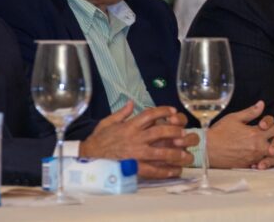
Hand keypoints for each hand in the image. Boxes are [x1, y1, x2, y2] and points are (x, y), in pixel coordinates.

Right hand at [79, 101, 193, 178]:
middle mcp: (134, 138)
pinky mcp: (133, 168)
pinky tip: (175, 171)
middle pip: (159, 132)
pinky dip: (165, 171)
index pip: (150, 114)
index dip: (163, 111)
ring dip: (175, 153)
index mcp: (129, 126)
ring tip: (186, 154)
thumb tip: (131, 103)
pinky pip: (152, 170)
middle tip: (184, 134)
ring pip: (160, 152)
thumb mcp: (107, 123)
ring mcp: (135, 154)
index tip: (173, 112)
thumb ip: (121, 113)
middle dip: (174, 132)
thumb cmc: (98, 140)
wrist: (86, 158)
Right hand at [207, 101, 273, 168]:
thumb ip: (250, 112)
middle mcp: (257, 146)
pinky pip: (262, 166)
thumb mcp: (234, 118)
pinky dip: (269, 165)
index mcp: (255, 133)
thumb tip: (261, 104)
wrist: (208, 149)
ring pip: (272, 158)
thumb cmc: (219, 132)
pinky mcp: (246, 165)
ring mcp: (252, 157)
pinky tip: (273, 165)